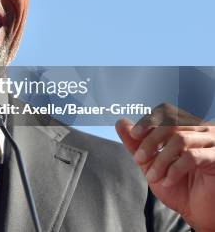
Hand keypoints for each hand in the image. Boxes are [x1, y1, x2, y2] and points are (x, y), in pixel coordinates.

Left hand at [116, 103, 214, 230]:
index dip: (148, 121)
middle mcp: (202, 131)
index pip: (167, 112)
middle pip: (171, 123)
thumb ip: (136, 144)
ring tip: (153, 177)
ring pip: (179, 139)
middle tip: (139, 159)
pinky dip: (174, 169)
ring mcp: (213, 143)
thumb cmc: (179, 188)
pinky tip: (168, 181)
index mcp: (187, 128)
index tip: (134, 135)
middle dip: (150, 142)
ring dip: (160, 160)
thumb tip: (120, 123)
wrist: (198, 213)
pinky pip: (192, 156)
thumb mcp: (151, 164)